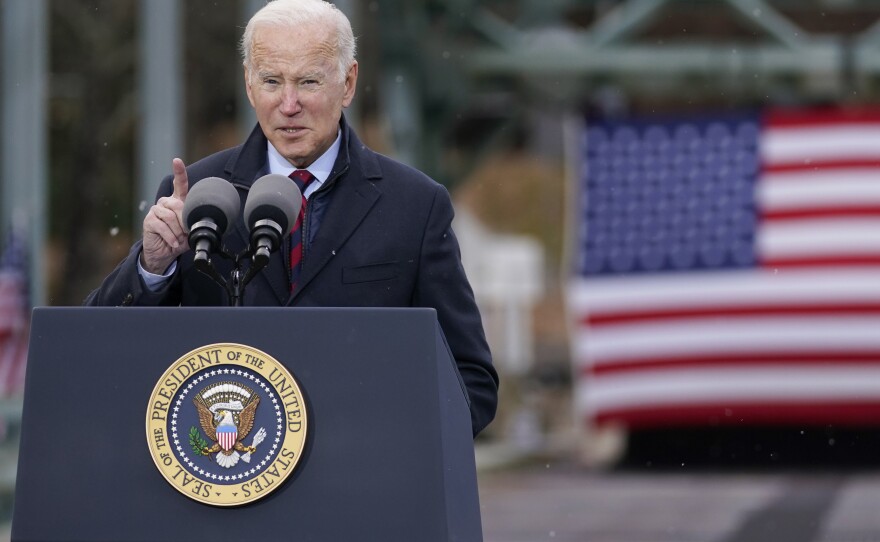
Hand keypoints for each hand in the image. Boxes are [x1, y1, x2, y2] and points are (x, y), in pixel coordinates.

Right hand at [141, 158, 189, 273]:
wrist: (164, 254)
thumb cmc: (179, 240)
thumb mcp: (190, 231)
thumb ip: (194, 223)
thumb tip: (199, 221)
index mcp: (178, 202)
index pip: (179, 184)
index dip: (179, 172)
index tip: (177, 161)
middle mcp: (166, 203)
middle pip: (178, 205)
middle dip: (185, 222)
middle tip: (186, 233)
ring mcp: (156, 211)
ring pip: (171, 217)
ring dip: (178, 232)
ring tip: (179, 239)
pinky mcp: (149, 220)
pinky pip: (162, 226)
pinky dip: (171, 237)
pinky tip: (173, 243)